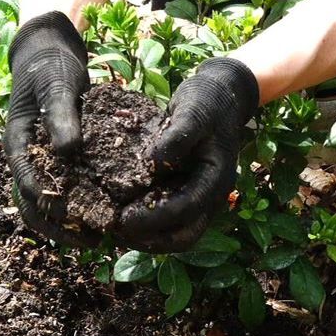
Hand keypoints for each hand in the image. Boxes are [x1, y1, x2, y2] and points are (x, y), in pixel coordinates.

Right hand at [4, 11, 94, 245]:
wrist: (48, 54)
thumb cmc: (50, 67)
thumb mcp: (57, 85)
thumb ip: (60, 115)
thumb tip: (68, 150)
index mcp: (19, 143)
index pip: (27, 184)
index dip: (49, 206)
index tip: (75, 221)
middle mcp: (26, 158)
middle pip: (34, 205)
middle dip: (60, 228)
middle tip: (92, 242)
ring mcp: (40, 162)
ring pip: (46, 205)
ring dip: (69, 224)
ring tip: (99, 239)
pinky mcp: (57, 161)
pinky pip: (64, 190)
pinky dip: (79, 206)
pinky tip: (103, 215)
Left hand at [120, 58, 260, 252]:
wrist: (221, 94)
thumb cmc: (208, 101)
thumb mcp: (194, 111)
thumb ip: (177, 136)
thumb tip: (153, 161)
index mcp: (216, 179)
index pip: (186, 210)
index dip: (154, 218)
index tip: (123, 218)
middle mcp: (209, 195)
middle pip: (184, 236)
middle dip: (150, 240)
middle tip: (116, 232)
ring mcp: (198, 196)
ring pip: (175, 233)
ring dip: (146, 236)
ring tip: (114, 228)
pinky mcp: (184, 190)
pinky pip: (167, 216)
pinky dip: (146, 221)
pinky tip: (121, 211)